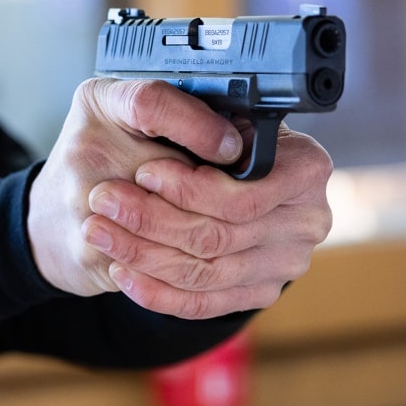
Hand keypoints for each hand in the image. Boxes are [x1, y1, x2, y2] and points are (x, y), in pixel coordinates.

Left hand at [27, 79, 333, 318]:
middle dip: (152, 219)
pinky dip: (156, 291)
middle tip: (103, 199)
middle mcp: (306, 218)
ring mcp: (285, 263)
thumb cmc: (184, 133)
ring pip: (206, 273)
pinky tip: (121, 270)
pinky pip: (203, 304)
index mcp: (305, 166)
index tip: (144, 172)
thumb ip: (191, 114)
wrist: (184, 174)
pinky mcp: (257, 292)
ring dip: (143, 253)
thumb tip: (220, 144)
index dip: (190, 190)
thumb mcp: (176, 101)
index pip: (247, 196)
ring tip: (99, 230)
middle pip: (221, 235)